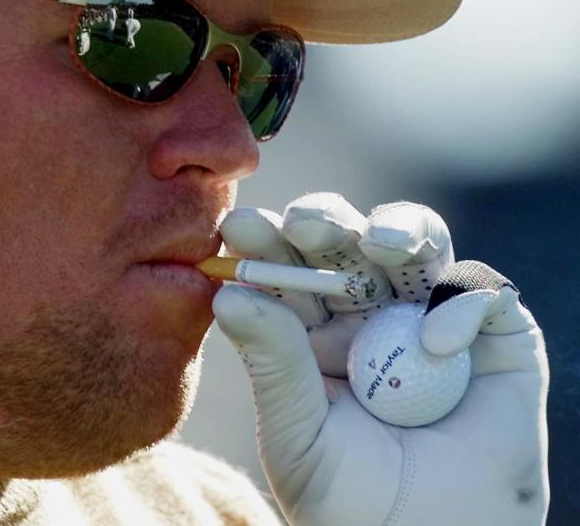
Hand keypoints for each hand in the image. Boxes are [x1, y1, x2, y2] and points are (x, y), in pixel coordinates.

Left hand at [212, 193, 548, 525]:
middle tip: (301, 224)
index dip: (264, 243)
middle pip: (345, 241)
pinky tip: (436, 343)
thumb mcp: (299, 436)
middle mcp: (369, 310)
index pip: (285, 269)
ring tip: (376, 240)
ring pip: (416, 243)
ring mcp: (429, 314)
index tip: (237, 226)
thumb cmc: (354, 502)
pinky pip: (480, 291)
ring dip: (396, 228)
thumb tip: (226, 293)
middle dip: (322, 221)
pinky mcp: (493, 333)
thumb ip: (273, 366)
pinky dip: (461, 303)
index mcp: (312, 329)